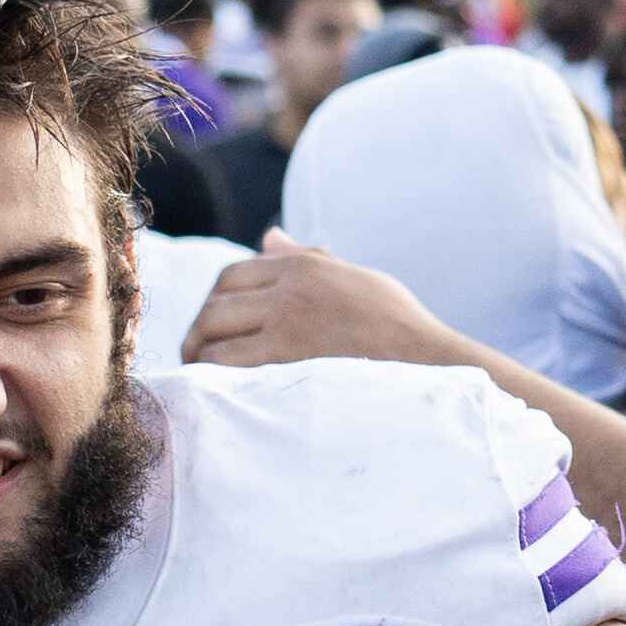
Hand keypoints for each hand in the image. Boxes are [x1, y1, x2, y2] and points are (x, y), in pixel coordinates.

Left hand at [181, 236, 480, 375]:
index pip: (234, 274)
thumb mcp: (355, 279)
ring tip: (201, 374)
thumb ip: (308, 259)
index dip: (216, 301)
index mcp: (305, 265)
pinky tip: (216, 388)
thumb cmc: (399, 326)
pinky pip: (227, 361)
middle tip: (197, 353)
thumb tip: (269, 236)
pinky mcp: (285, 357)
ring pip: (214, 328)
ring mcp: (286, 321)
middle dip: (199, 327)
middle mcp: (290, 287)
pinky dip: (211, 373)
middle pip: (217, 299)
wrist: (428, 362)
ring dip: (199, 351)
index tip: (216, 327)